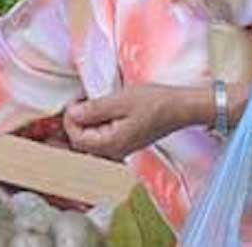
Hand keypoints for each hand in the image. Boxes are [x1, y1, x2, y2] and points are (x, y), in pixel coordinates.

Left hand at [63, 85, 195, 160]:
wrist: (180, 108)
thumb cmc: (154, 103)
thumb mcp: (120, 101)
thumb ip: (94, 109)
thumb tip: (71, 113)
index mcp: (111, 144)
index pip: (77, 138)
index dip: (70, 118)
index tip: (75, 100)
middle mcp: (114, 151)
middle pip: (82, 141)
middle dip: (77, 120)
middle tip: (82, 99)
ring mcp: (120, 148)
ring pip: (91, 139)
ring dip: (87, 121)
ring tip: (93, 101)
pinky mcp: (125, 141)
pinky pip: (103, 136)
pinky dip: (98, 123)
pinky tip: (104, 108)